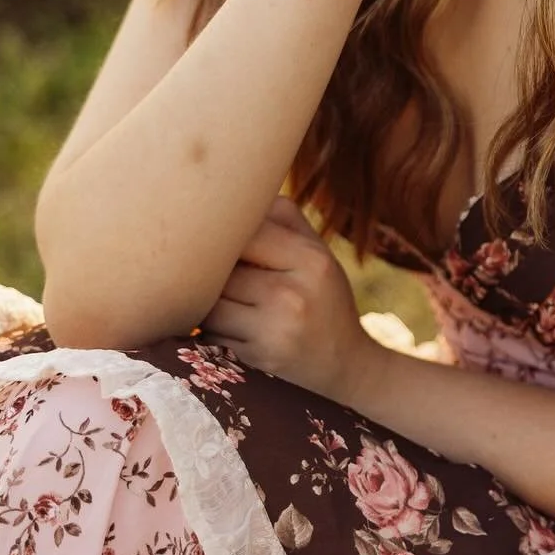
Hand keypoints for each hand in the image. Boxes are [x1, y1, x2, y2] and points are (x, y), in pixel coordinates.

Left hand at [198, 196, 383, 407]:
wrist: (347, 364)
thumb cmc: (323, 297)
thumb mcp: (317, 253)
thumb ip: (282, 218)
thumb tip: (233, 191)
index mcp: (309, 259)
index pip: (244, 234)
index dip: (222, 237)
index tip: (213, 238)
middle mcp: (292, 294)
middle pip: (221, 272)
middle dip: (212, 274)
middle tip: (214, 275)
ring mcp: (274, 330)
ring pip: (209, 307)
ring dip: (206, 306)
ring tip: (226, 304)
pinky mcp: (258, 359)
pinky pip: (212, 338)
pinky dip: (212, 334)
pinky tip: (232, 331)